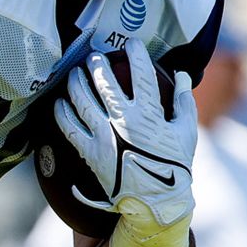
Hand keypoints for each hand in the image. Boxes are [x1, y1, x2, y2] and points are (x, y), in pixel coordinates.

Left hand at [54, 41, 197, 226]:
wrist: (155, 202)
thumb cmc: (174, 166)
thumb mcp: (186, 133)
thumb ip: (183, 102)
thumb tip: (183, 75)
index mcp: (149, 114)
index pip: (141, 75)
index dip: (136, 54)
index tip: (131, 44)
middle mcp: (123, 121)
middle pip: (104, 83)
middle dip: (97, 64)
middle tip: (94, 56)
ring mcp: (104, 136)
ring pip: (82, 100)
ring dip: (76, 82)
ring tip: (75, 74)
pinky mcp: (90, 152)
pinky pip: (69, 127)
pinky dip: (62, 112)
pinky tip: (60, 103)